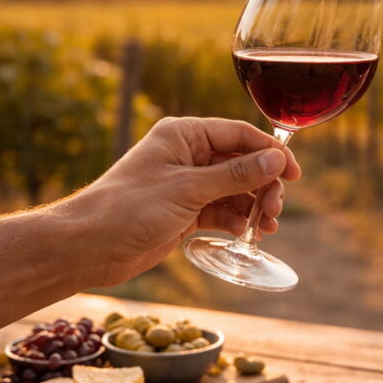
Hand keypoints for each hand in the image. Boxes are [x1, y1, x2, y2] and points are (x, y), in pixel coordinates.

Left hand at [56, 117, 300, 286]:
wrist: (88, 247)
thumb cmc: (129, 209)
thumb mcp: (188, 189)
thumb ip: (235, 175)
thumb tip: (276, 159)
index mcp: (184, 135)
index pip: (239, 135)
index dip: (270, 152)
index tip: (294, 174)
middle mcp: (187, 155)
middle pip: (241, 163)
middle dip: (262, 185)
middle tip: (273, 211)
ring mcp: (185, 185)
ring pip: (233, 190)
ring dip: (252, 206)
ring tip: (265, 227)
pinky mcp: (183, 212)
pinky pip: (220, 210)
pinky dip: (235, 220)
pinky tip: (245, 234)